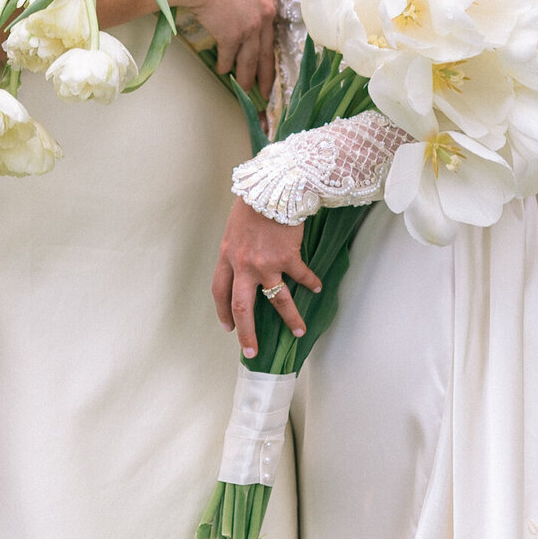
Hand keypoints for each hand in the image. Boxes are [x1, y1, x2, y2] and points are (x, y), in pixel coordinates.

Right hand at [150, 0, 277, 95]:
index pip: (270, 24)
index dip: (268, 41)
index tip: (268, 54)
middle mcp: (264, 12)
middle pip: (267, 48)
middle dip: (267, 72)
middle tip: (268, 89)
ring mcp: (250, 26)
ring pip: (251, 58)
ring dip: (248, 76)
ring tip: (247, 89)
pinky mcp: (233, 36)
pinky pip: (230, 56)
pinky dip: (226, 65)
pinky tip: (224, 72)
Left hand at [212, 198, 318, 354]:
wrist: (273, 187)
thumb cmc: (253, 201)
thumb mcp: (234, 226)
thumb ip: (236, 247)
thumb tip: (242, 262)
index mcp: (227, 256)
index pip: (219, 291)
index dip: (223, 312)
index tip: (228, 328)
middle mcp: (243, 264)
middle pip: (241, 307)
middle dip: (246, 333)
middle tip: (251, 351)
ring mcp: (266, 263)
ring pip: (276, 301)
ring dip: (289, 318)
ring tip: (298, 332)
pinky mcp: (288, 258)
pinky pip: (301, 277)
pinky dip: (311, 283)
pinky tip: (318, 288)